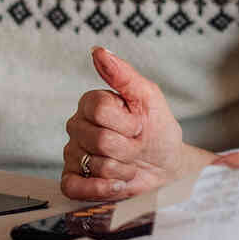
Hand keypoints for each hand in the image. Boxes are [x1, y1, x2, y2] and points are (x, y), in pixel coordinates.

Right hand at [61, 48, 189, 200]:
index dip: (126, 122)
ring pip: (94, 164)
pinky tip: (118, 183)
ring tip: (130, 164)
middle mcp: (77, 126)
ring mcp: (73, 154)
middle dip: (128, 148)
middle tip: (136, 146)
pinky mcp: (72, 180)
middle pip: (98, 139)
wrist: (166, 166)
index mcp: (91, 103)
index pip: (99, 109)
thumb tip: (99, 51)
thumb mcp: (148, 97)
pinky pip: (75, 187)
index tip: (139, 124)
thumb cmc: (157, 130)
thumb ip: (123, 74)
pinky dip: (102, 188)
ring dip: (123, 169)